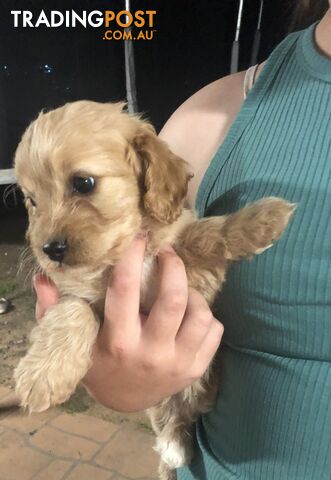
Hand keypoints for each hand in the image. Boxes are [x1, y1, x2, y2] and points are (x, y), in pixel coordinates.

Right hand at [34, 238, 223, 411]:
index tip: (139, 237)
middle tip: (168, 254)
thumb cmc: (98, 364)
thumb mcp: (75, 340)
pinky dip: (206, 315)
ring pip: (201, 314)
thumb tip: (42, 278)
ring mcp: (178, 363)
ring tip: (180, 289)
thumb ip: (55, 310)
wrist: (125, 401)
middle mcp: (151, 353)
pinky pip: (214, 330)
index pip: (125, 289)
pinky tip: (190, 314)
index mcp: (119, 341)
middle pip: (174, 299)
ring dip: (193, 293)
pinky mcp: (196, 369)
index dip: (132, 256)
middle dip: (173, 266)